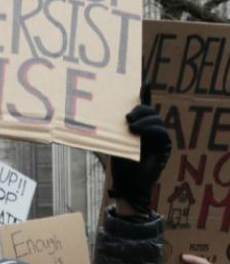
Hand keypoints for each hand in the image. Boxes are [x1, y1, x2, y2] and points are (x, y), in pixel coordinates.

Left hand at [110, 84, 170, 213]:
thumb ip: (113, 128)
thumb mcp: (113, 140)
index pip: (142, 105)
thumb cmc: (119, 162)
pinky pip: (161, 132)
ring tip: (130, 127)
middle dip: (140, 109)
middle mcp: (149, 128)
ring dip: (144, 120)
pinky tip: (137, 131)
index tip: (144, 81)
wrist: (128, 183)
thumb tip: (99, 115)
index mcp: (137, 124)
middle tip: (126, 117)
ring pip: (156, 119)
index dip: (145, 93)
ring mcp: (157, 137)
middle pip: (150, 110)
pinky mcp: (163, 146)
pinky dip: (150, 129)